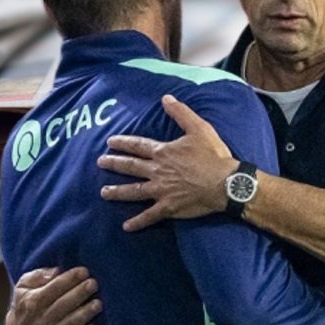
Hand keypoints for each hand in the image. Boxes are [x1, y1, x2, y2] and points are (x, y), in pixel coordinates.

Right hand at [5, 266, 101, 324]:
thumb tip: (57, 271)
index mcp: (33, 301)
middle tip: (94, 284)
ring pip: (70, 323)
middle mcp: (41, 318)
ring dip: (85, 313)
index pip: (54, 288)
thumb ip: (38, 276)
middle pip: (64, 304)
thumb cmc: (25, 304)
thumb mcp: (23, 286)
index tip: (84, 271)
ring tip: (98, 304)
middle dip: (80, 293)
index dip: (70, 279)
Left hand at [98, 95, 235, 230]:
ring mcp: (161, 191)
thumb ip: (181, 112)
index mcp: (163, 153)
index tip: (110, 142)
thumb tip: (166, 98)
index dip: (123, 143)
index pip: (138, 146)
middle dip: (114, 163)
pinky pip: (149, 216)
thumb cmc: (213, 155)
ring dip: (118, 192)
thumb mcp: (199, 128)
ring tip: (104, 192)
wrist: (225, 183)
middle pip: (131, 166)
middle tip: (100, 162)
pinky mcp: (168, 207)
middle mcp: (157, 171)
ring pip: (134, 191)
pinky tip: (126, 227)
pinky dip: (138, 222)